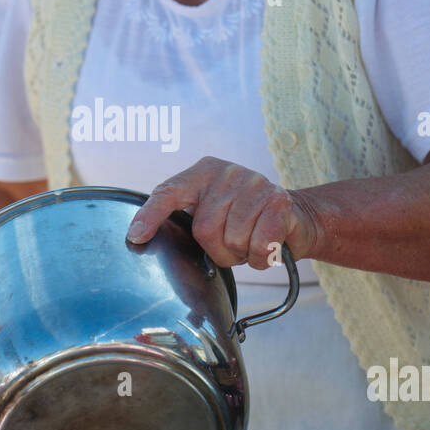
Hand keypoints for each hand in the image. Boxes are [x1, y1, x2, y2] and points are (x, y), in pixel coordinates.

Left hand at [125, 157, 318, 267]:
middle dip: (218, 249)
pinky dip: (262, 257)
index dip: (150, 215)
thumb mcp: (211, 212)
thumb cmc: (243, 220)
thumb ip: (186, 217)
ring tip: (250, 241)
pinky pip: (259, 245)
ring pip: (233, 240)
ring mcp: (255, 183)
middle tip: (232, 244)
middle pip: (204, 230)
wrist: (294, 217)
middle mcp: (227, 172)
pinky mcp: (279, 200)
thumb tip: (142, 239)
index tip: (135, 237)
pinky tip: (267, 246)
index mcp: (202, 172)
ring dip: (242, 254)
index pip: (168, 192)